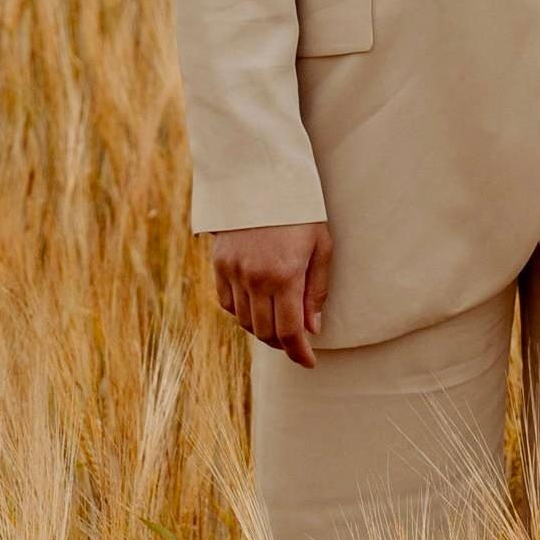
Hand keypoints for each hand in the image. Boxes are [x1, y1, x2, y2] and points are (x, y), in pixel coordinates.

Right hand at [211, 222, 331, 368]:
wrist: (261, 177)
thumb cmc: (300, 211)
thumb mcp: (321, 246)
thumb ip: (317, 290)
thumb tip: (313, 328)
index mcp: (285, 275)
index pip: (290, 332)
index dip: (299, 354)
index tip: (309, 362)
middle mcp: (256, 279)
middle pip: (265, 333)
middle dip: (283, 344)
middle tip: (296, 341)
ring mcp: (234, 272)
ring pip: (245, 321)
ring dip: (263, 330)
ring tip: (278, 323)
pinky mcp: (219, 264)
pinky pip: (227, 303)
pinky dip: (241, 313)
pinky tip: (256, 308)